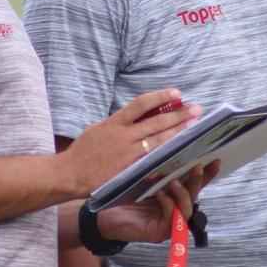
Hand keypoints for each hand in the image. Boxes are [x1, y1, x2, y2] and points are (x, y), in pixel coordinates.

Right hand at [64, 90, 201, 194]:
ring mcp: (128, 153)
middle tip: (196, 109)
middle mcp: (123, 135)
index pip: (141, 104)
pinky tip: (179, 151)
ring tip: (193, 126)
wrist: (69, 173)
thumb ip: (117, 125)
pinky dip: (166, 154)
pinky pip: (152, 159)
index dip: (160, 97)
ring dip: (177, 132)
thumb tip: (135, 120)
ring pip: (158, 139)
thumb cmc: (81, 153)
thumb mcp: (97, 130)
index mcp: (114, 122)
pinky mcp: (130, 169)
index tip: (176, 93)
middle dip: (178, 115)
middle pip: (156, 121)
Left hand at [98, 161, 220, 242]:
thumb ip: (157, 168)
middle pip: (194, 195)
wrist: (101, 215)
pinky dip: (168, 204)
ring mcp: (169, 223)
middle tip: (197, 167)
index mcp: (173, 196)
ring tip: (174, 181)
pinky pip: (171, 218)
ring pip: (186, 209)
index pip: (194, 184)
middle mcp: (175, 210)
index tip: (215, 159)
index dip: (207, 174)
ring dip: (182, 193)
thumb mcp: (142, 178)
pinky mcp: (159, 232)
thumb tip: (169, 143)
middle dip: (197, 181)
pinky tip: (161, 194)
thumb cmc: (122, 195)